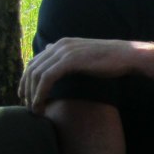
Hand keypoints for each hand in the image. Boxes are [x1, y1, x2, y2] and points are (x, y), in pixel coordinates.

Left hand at [19, 37, 137, 113]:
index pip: (35, 62)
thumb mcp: (86, 57)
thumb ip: (69, 56)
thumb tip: (52, 52)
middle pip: (31, 68)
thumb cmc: (111, 60)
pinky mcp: (70, 60)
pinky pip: (46, 78)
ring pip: (36, 74)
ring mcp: (64, 51)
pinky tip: (40, 104)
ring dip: (32, 94)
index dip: (27, 80)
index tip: (28, 97)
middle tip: (27, 106)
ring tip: (34, 109)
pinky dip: (40, 92)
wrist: (128, 56)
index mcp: (62, 44)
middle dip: (25, 89)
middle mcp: (60, 45)